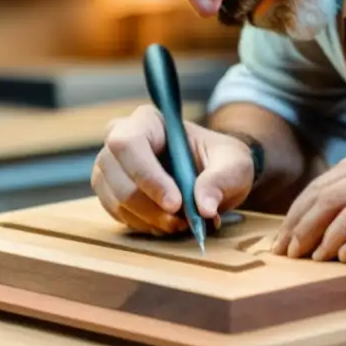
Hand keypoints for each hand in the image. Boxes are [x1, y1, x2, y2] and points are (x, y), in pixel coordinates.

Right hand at [92, 105, 255, 234]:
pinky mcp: (111, 191)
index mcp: (148, 120)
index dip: (147, 176)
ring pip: (115, 198)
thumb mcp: (234, 164)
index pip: (130, 143)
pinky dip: (142, 225)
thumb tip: (204, 207)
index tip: (175, 203)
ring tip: (179, 224)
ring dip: (147, 219)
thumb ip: (221, 180)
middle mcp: (121, 138)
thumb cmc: (222, 160)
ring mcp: (112, 166)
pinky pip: (116, 213)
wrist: (216, 176)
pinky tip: (166, 224)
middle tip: (181, 221)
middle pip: (116, 174)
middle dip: (149, 205)